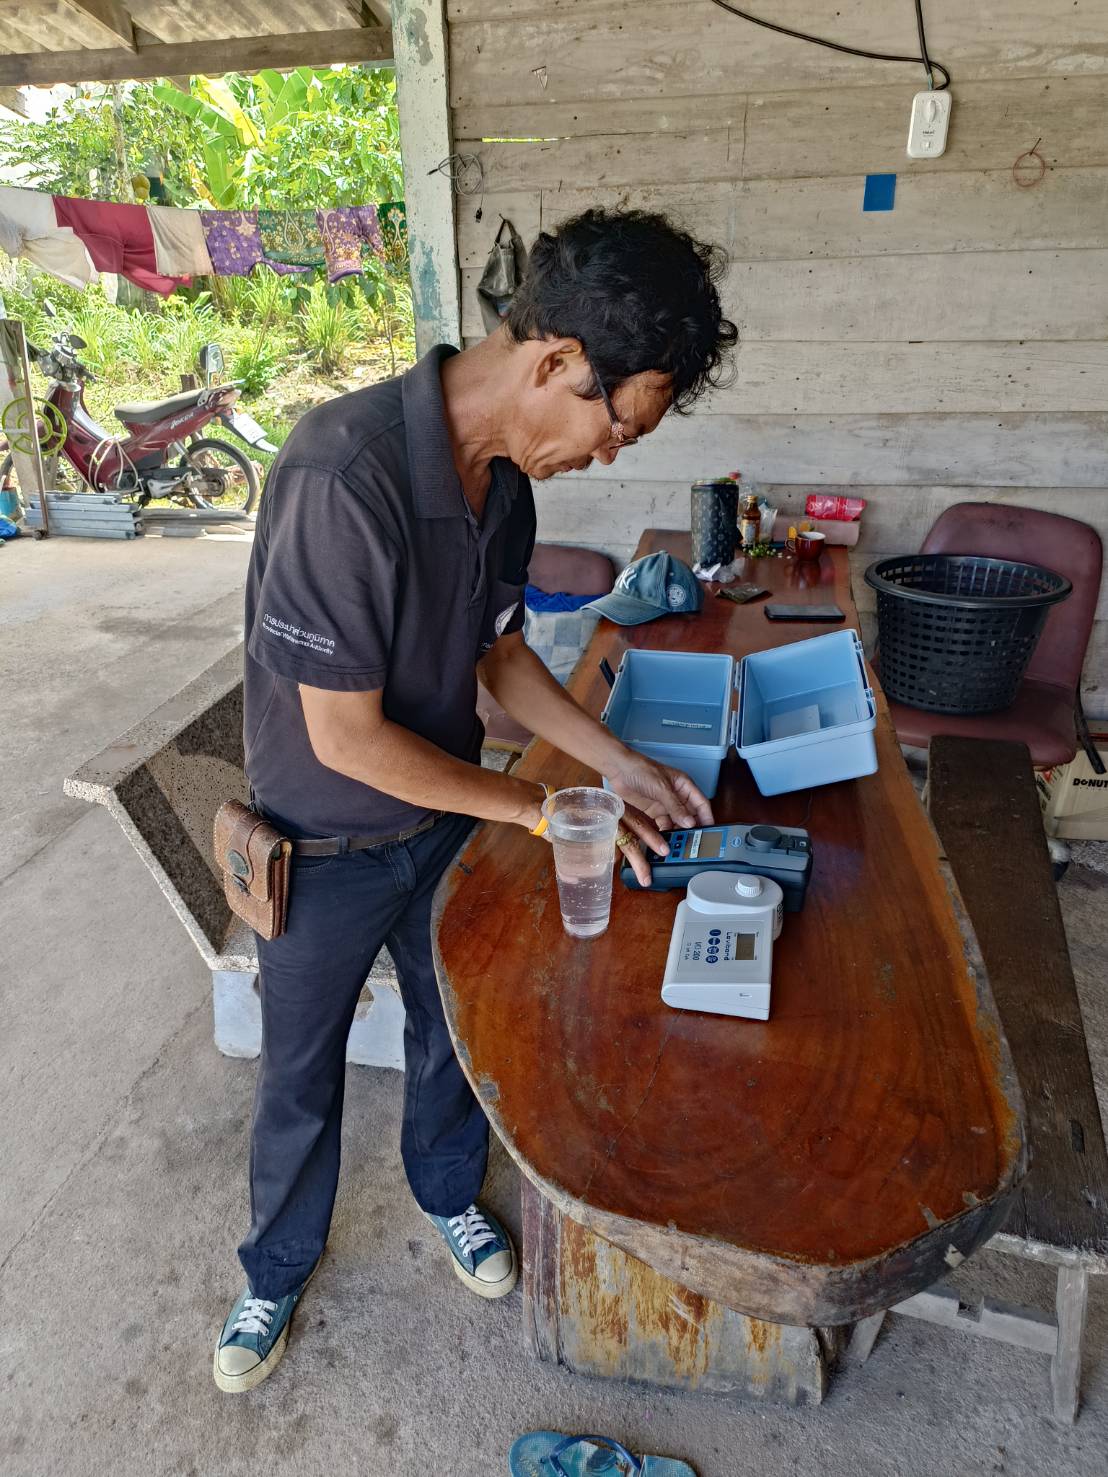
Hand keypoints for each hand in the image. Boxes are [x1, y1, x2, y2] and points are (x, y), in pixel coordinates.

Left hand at [608, 757, 714, 885]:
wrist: (618, 769)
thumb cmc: (641, 770)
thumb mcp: (661, 788)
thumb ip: (676, 806)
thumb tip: (690, 822)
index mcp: (684, 786)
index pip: (701, 803)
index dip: (707, 817)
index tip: (711, 831)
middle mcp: (677, 796)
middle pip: (691, 815)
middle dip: (694, 828)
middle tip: (696, 842)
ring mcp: (666, 805)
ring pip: (678, 822)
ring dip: (680, 832)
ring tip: (682, 845)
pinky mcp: (654, 812)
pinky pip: (664, 825)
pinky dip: (667, 833)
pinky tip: (668, 841)